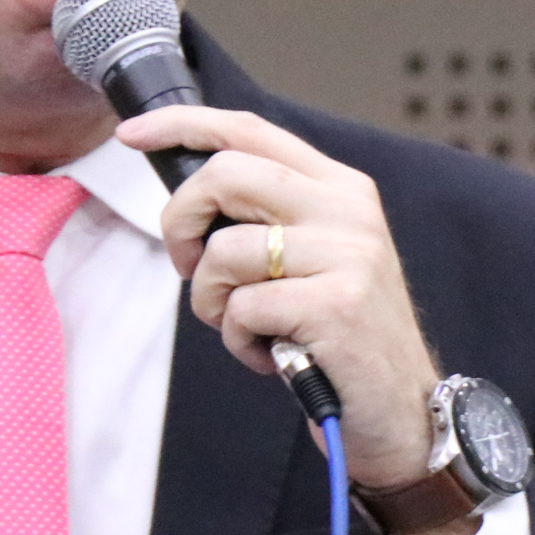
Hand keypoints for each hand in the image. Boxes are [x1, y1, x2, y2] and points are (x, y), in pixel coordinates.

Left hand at [118, 107, 473, 534]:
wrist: (400, 410)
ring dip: (211, 301)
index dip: (183, 124)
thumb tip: (189, 196)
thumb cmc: (340, 335)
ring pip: (224, 251)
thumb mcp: (315, 257)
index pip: (250, 130)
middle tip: (188, 268)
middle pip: (225, 174)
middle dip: (180, 222)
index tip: (133, 135)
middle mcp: (347, 210)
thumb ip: (268, 217)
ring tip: (246, 327)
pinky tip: (271, 356)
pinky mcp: (334, 306)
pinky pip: (241, 309)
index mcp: (340, 187)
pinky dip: (238, 341)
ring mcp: (346, 255)